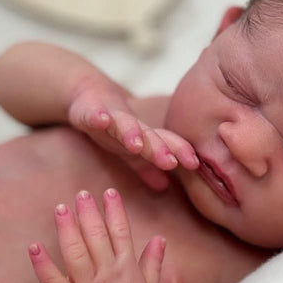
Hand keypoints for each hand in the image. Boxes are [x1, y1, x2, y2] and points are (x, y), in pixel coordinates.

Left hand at [29, 189, 165, 282]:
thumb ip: (153, 261)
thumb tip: (160, 238)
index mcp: (126, 267)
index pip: (121, 232)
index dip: (114, 211)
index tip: (108, 192)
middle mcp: (108, 274)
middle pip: (97, 237)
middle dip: (88, 213)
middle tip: (80, 194)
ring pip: (76, 253)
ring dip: (67, 230)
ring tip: (60, 209)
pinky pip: (54, 282)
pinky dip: (43, 265)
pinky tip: (34, 247)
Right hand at [68, 81, 197, 190]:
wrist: (88, 95)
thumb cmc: (112, 127)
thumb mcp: (128, 151)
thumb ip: (145, 167)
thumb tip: (165, 187)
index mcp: (143, 137)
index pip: (165, 144)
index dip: (179, 151)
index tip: (194, 164)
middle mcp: (130, 126)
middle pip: (148, 135)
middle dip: (159, 148)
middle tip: (171, 161)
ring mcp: (110, 117)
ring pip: (123, 125)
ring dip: (131, 133)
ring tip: (137, 145)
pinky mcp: (89, 111)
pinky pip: (93, 115)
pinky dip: (97, 117)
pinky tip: (102, 120)